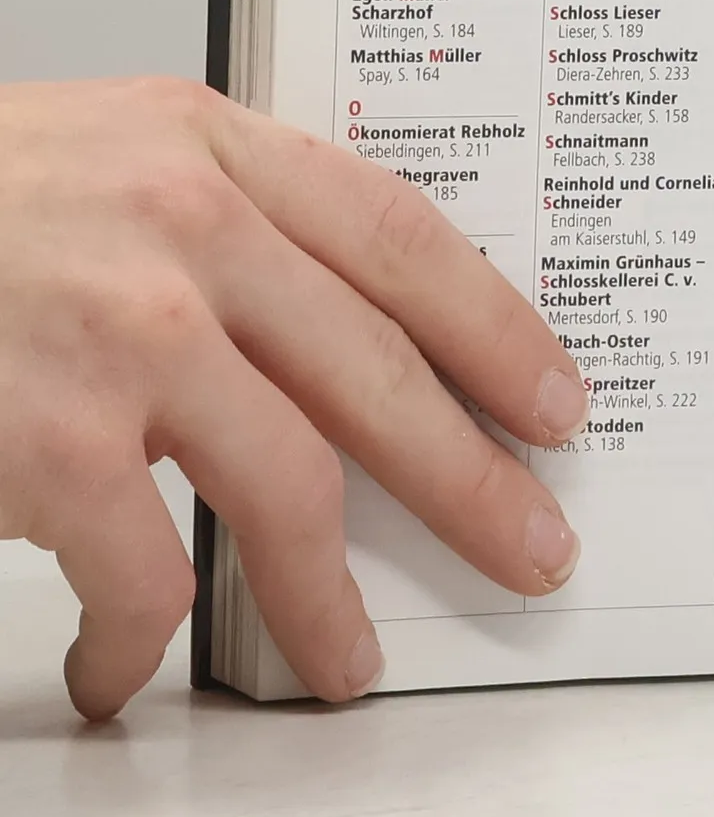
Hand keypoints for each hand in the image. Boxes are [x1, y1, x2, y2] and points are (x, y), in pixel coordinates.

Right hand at [0, 78, 586, 719]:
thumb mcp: (106, 154)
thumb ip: (228, 215)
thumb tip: (346, 333)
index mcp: (208, 147)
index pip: (404, 240)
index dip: (498, 330)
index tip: (558, 403)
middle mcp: (180, 228)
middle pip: (378, 372)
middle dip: (472, 479)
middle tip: (532, 546)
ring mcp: (115, 332)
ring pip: (290, 486)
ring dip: (329, 597)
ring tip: (355, 660)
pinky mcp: (42, 437)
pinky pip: (142, 570)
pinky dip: (146, 640)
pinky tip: (133, 668)